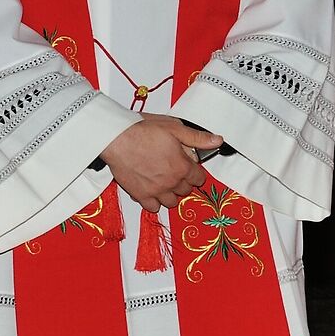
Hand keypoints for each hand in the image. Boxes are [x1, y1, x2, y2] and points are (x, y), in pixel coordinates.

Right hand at [103, 115, 219, 210]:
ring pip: (171, 201)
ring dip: (171, 193)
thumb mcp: (175, 128)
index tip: (190, 167)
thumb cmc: (143, 131)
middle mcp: (171, 182)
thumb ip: (198, 138)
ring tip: (164, 181)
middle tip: (175, 170)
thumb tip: (217, 141)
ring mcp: (155, 191)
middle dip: (184, 181)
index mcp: (182, 167)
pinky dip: (154, 201)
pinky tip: (152, 190)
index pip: (199, 179)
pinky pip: (152, 207)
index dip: (196, 172)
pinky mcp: (140, 195)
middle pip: (185, 190)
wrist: (117, 138)